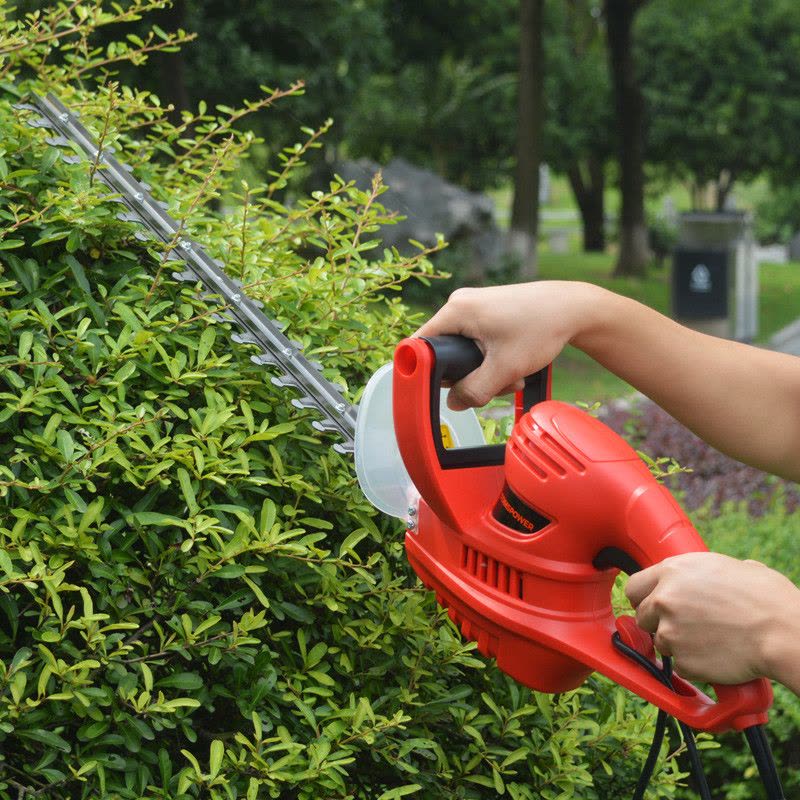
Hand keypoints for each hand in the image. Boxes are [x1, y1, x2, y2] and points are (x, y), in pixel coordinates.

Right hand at [414, 281, 601, 409]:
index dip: (422, 371)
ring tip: (512, 374)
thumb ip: (474, 391)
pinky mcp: (487, 313)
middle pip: (443, 352)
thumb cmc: (541, 328)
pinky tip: (515, 364)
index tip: (439, 390)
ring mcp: (474, 307)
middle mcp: (460, 305)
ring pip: (464, 351)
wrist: (573, 308)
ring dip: (485, 370)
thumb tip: (454, 404)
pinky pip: (477, 343)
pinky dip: (493, 359)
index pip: (419, 345)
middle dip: (467, 375)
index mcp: (455, 311)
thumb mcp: (505, 368)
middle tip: (495, 382)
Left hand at [626, 552, 799, 689]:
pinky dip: (695, 665)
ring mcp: (670, 631)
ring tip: (710, 639)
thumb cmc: (766, 598)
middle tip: (685, 626)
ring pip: (660, 643)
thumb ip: (704, 572)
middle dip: (659, 623)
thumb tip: (708, 576)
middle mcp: (664, 599)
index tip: (653, 606)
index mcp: (673, 571)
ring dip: (678, 645)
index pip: (635, 587)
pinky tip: (717, 655)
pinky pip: (681, 666)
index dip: (644, 598)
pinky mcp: (683, 660)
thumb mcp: (731, 567)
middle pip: (642, 617)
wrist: (783, 632)